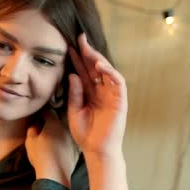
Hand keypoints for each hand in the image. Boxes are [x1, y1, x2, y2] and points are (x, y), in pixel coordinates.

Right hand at [25, 110, 78, 188]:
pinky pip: (69, 142)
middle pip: (58, 121)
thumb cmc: (41, 156)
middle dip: (51, 123)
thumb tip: (35, 124)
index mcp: (54, 123)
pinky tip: (59, 150)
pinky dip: (65, 143)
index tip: (39, 119)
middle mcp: (67, 128)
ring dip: (59, 133)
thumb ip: (32, 129)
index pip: (49, 111)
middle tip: (43, 130)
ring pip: (65, 131)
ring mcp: (73, 139)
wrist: (55, 175)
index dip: (43, 114)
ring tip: (51, 140)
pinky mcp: (77, 149)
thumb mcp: (30, 141)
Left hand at [67, 33, 127, 157]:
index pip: (84, 72)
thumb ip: (74, 93)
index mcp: (90, 93)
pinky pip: (118, 82)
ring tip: (88, 49)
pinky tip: (101, 66)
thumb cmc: (85, 133)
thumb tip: (72, 74)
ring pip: (107, 71)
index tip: (68, 46)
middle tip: (79, 39)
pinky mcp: (120, 100)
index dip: (77, 59)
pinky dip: (111, 72)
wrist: (96, 150)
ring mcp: (111, 94)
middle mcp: (101, 91)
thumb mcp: (74, 110)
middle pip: (95, 68)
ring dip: (98, 59)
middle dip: (88, 53)